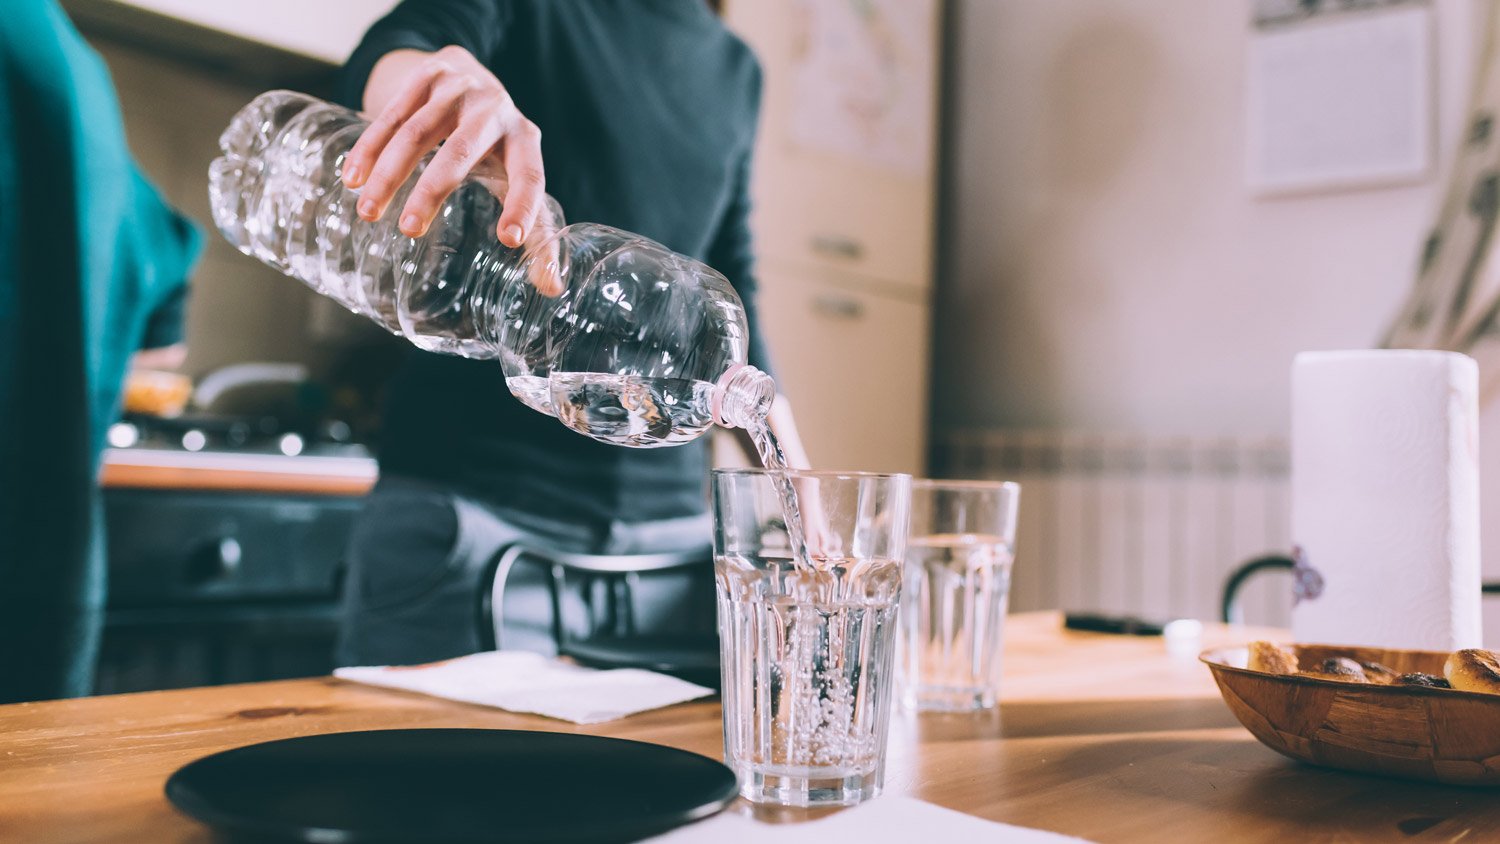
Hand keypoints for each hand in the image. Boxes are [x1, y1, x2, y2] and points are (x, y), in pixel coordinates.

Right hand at [342, 46, 545, 246]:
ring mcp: (459, 88)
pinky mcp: (425, 74)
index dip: (522, 206)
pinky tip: (353, 178)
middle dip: (433, 191)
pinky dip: (369, 148)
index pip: (530, 175)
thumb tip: (552, 287)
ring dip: (389, 175)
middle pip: (463, 151)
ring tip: (369, 213)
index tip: (509, 240)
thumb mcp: (515, 175)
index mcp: (525, 138)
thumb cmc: (494, 143)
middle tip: (409, 230)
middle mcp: (495, 109)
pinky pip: (391, 114)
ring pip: (417, 132)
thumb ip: (535, 229)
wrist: (464, 71)